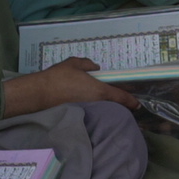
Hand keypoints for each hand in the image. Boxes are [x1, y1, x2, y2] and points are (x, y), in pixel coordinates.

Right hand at [4, 57, 138, 117]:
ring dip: (108, 108)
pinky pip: (93, 112)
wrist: (41, 93)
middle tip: (123, 103)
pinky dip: (97, 110)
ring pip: (103, 110)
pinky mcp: (79, 114)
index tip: (137, 105)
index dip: (131, 101)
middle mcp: (97, 103)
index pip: (121, 97)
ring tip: (108, 105)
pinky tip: (93, 107)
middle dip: (119, 106)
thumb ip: (87, 64)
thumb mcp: (74, 63)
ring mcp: (88, 110)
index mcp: (100, 90)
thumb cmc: (59, 77)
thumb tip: (95, 66)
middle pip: (113, 106)